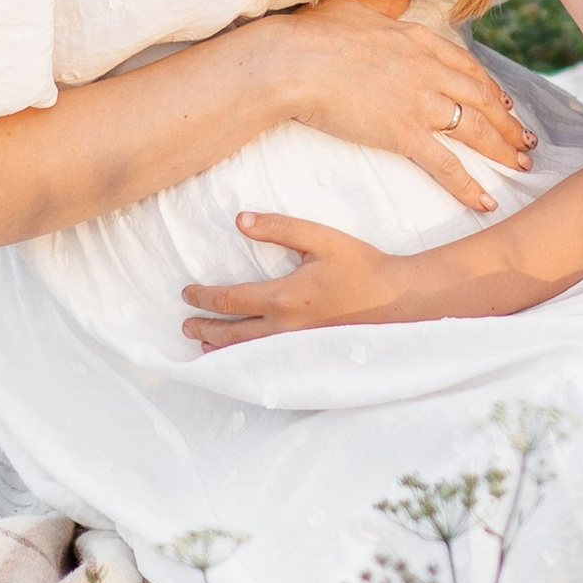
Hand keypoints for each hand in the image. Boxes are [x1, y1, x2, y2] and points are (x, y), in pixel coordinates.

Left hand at [183, 215, 412, 348]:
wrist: (396, 299)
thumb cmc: (360, 265)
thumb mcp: (320, 238)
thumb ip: (279, 228)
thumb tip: (240, 220)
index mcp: (283, 298)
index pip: (228, 301)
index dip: (203, 297)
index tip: (187, 292)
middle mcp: (284, 328)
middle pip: (230, 334)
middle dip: (204, 328)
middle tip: (185, 325)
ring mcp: (295, 346)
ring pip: (246, 353)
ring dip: (220, 348)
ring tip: (204, 344)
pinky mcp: (308, 355)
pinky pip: (266, 362)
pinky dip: (244, 361)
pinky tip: (241, 360)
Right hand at [264, 0, 533, 212]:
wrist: (294, 62)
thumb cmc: (312, 35)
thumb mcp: (355, 8)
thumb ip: (383, 7)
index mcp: (418, 41)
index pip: (467, 66)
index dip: (490, 87)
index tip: (506, 101)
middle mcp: (429, 69)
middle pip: (482, 98)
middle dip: (509, 121)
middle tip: (527, 139)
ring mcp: (420, 102)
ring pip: (476, 129)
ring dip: (503, 149)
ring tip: (522, 164)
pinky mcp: (404, 133)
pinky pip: (445, 165)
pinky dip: (469, 186)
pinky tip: (485, 202)